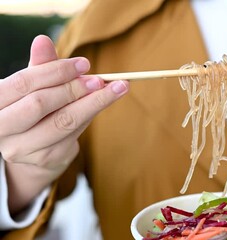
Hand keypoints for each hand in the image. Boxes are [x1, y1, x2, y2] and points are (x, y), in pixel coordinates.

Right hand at [0, 35, 128, 213]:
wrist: (32, 150)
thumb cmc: (32, 110)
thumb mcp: (34, 87)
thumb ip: (40, 66)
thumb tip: (42, 40)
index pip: (24, 83)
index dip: (56, 71)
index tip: (84, 63)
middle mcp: (3, 129)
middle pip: (40, 104)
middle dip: (74, 88)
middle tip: (100, 79)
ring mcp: (24, 148)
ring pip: (64, 122)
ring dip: (93, 102)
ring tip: (115, 89)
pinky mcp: (47, 158)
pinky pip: (75, 134)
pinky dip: (91, 115)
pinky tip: (103, 103)